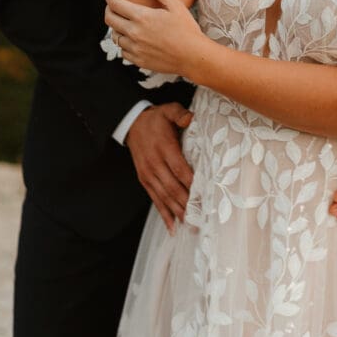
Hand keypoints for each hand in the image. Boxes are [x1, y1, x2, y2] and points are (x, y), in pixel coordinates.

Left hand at [105, 0, 209, 78]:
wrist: (193, 56)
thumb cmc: (187, 29)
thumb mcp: (175, 5)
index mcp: (142, 17)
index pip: (115, 4)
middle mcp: (134, 33)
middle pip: (110, 20)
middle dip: (109, 9)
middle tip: (113, 5)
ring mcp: (135, 49)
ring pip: (115, 37)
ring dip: (116, 28)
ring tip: (123, 23)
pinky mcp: (139, 61)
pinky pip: (123, 51)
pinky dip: (124, 44)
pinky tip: (132, 40)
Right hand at [126, 103, 193, 234]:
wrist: (131, 124)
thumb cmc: (155, 118)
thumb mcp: (168, 109)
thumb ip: (179, 113)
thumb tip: (191, 118)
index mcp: (163, 147)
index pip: (179, 168)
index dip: (191, 182)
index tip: (204, 194)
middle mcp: (154, 163)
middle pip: (172, 187)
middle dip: (187, 204)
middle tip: (201, 217)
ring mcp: (148, 173)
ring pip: (164, 196)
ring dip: (177, 212)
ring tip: (191, 225)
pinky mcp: (144, 179)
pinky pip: (154, 199)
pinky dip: (164, 214)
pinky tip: (173, 227)